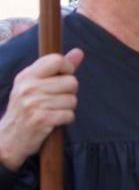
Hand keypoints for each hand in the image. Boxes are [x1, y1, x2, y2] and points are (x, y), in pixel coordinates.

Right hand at [0, 48, 83, 171]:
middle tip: (55, 99)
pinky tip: (53, 120)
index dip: (68, 68)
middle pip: (71, 81)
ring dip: (67, 107)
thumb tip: (79, 52)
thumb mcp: (35, 84)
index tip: (64, 76)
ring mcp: (34, 103)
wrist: (9, 137)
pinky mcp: (41, 119)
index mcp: (26, 75)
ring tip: (53, 110)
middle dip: (69, 92)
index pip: (56, 60)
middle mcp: (28, 87)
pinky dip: (66, 119)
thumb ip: (58, 68)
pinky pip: (69, 114)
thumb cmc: (26, 108)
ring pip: (72, 99)